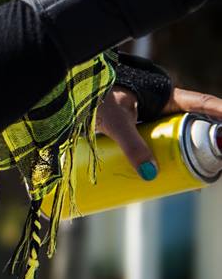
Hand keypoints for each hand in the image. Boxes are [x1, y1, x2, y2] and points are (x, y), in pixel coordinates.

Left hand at [95, 82, 221, 176]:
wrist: (71, 98)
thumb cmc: (97, 100)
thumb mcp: (116, 122)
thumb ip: (131, 146)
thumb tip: (150, 175)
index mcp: (164, 97)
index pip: (200, 104)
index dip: (219, 113)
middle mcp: (161, 109)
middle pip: (192, 127)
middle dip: (205, 144)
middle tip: (215, 162)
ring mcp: (151, 122)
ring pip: (176, 140)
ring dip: (186, 156)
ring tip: (195, 179)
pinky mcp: (139, 134)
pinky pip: (158, 148)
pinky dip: (165, 162)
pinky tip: (168, 180)